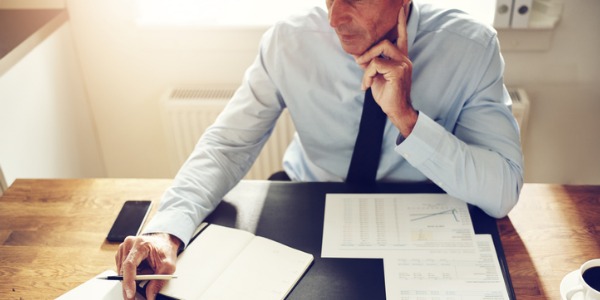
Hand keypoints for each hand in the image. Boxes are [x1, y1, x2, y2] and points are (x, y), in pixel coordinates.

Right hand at [115, 233, 180, 299]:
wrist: (164, 241)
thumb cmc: (165, 250)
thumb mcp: (168, 266)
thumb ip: (158, 282)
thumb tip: (150, 296)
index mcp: (140, 244)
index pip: (130, 264)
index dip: (129, 281)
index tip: (130, 294)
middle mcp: (129, 244)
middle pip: (123, 270)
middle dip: (129, 285)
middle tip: (134, 297)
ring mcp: (124, 248)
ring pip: (122, 272)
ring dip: (132, 278)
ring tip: (147, 272)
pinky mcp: (122, 254)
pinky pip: (123, 270)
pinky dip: (131, 274)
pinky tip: (142, 270)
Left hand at [354, 5, 417, 137]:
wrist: (396, 111)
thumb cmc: (387, 95)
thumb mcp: (376, 77)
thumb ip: (371, 64)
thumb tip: (359, 56)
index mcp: (401, 58)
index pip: (402, 36)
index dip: (402, 21)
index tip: (403, 5)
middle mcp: (404, 59)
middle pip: (385, 41)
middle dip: (369, 51)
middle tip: (359, 63)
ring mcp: (403, 64)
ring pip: (380, 51)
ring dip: (366, 64)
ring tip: (364, 78)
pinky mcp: (398, 71)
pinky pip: (376, 64)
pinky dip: (367, 75)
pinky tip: (367, 86)